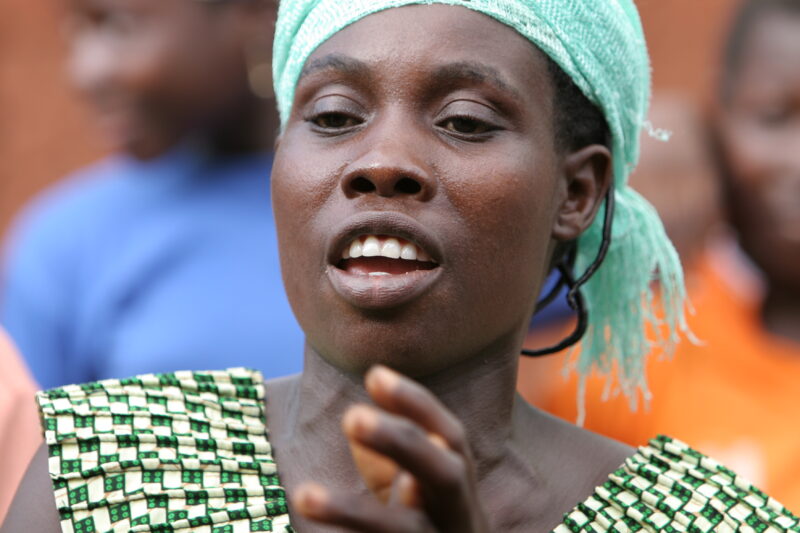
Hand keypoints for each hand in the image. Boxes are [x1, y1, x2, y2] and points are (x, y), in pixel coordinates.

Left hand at [293, 365, 490, 531]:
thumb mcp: (423, 499)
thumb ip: (402, 461)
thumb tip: (361, 410)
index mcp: (460, 493)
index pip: (451, 436)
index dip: (417, 404)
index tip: (374, 373)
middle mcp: (461, 522)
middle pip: (443, 475)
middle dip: (401, 442)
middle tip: (349, 414)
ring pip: (404, 532)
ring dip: (354, 512)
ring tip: (303, 494)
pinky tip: (307, 519)